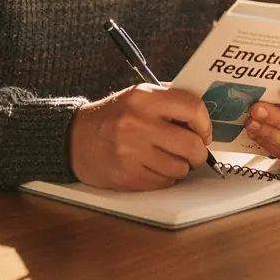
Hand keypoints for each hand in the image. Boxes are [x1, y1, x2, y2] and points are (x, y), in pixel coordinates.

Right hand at [69, 84, 212, 190]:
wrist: (74, 139)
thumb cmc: (113, 116)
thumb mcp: (138, 96)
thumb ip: (169, 101)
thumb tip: (203, 115)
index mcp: (144, 97)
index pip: (192, 108)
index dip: (205, 124)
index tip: (204, 132)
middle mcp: (138, 123)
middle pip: (192, 145)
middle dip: (198, 152)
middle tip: (193, 151)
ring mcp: (131, 152)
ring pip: (180, 168)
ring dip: (180, 166)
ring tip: (166, 157)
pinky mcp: (127, 177)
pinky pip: (164, 182)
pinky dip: (164, 177)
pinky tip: (151, 166)